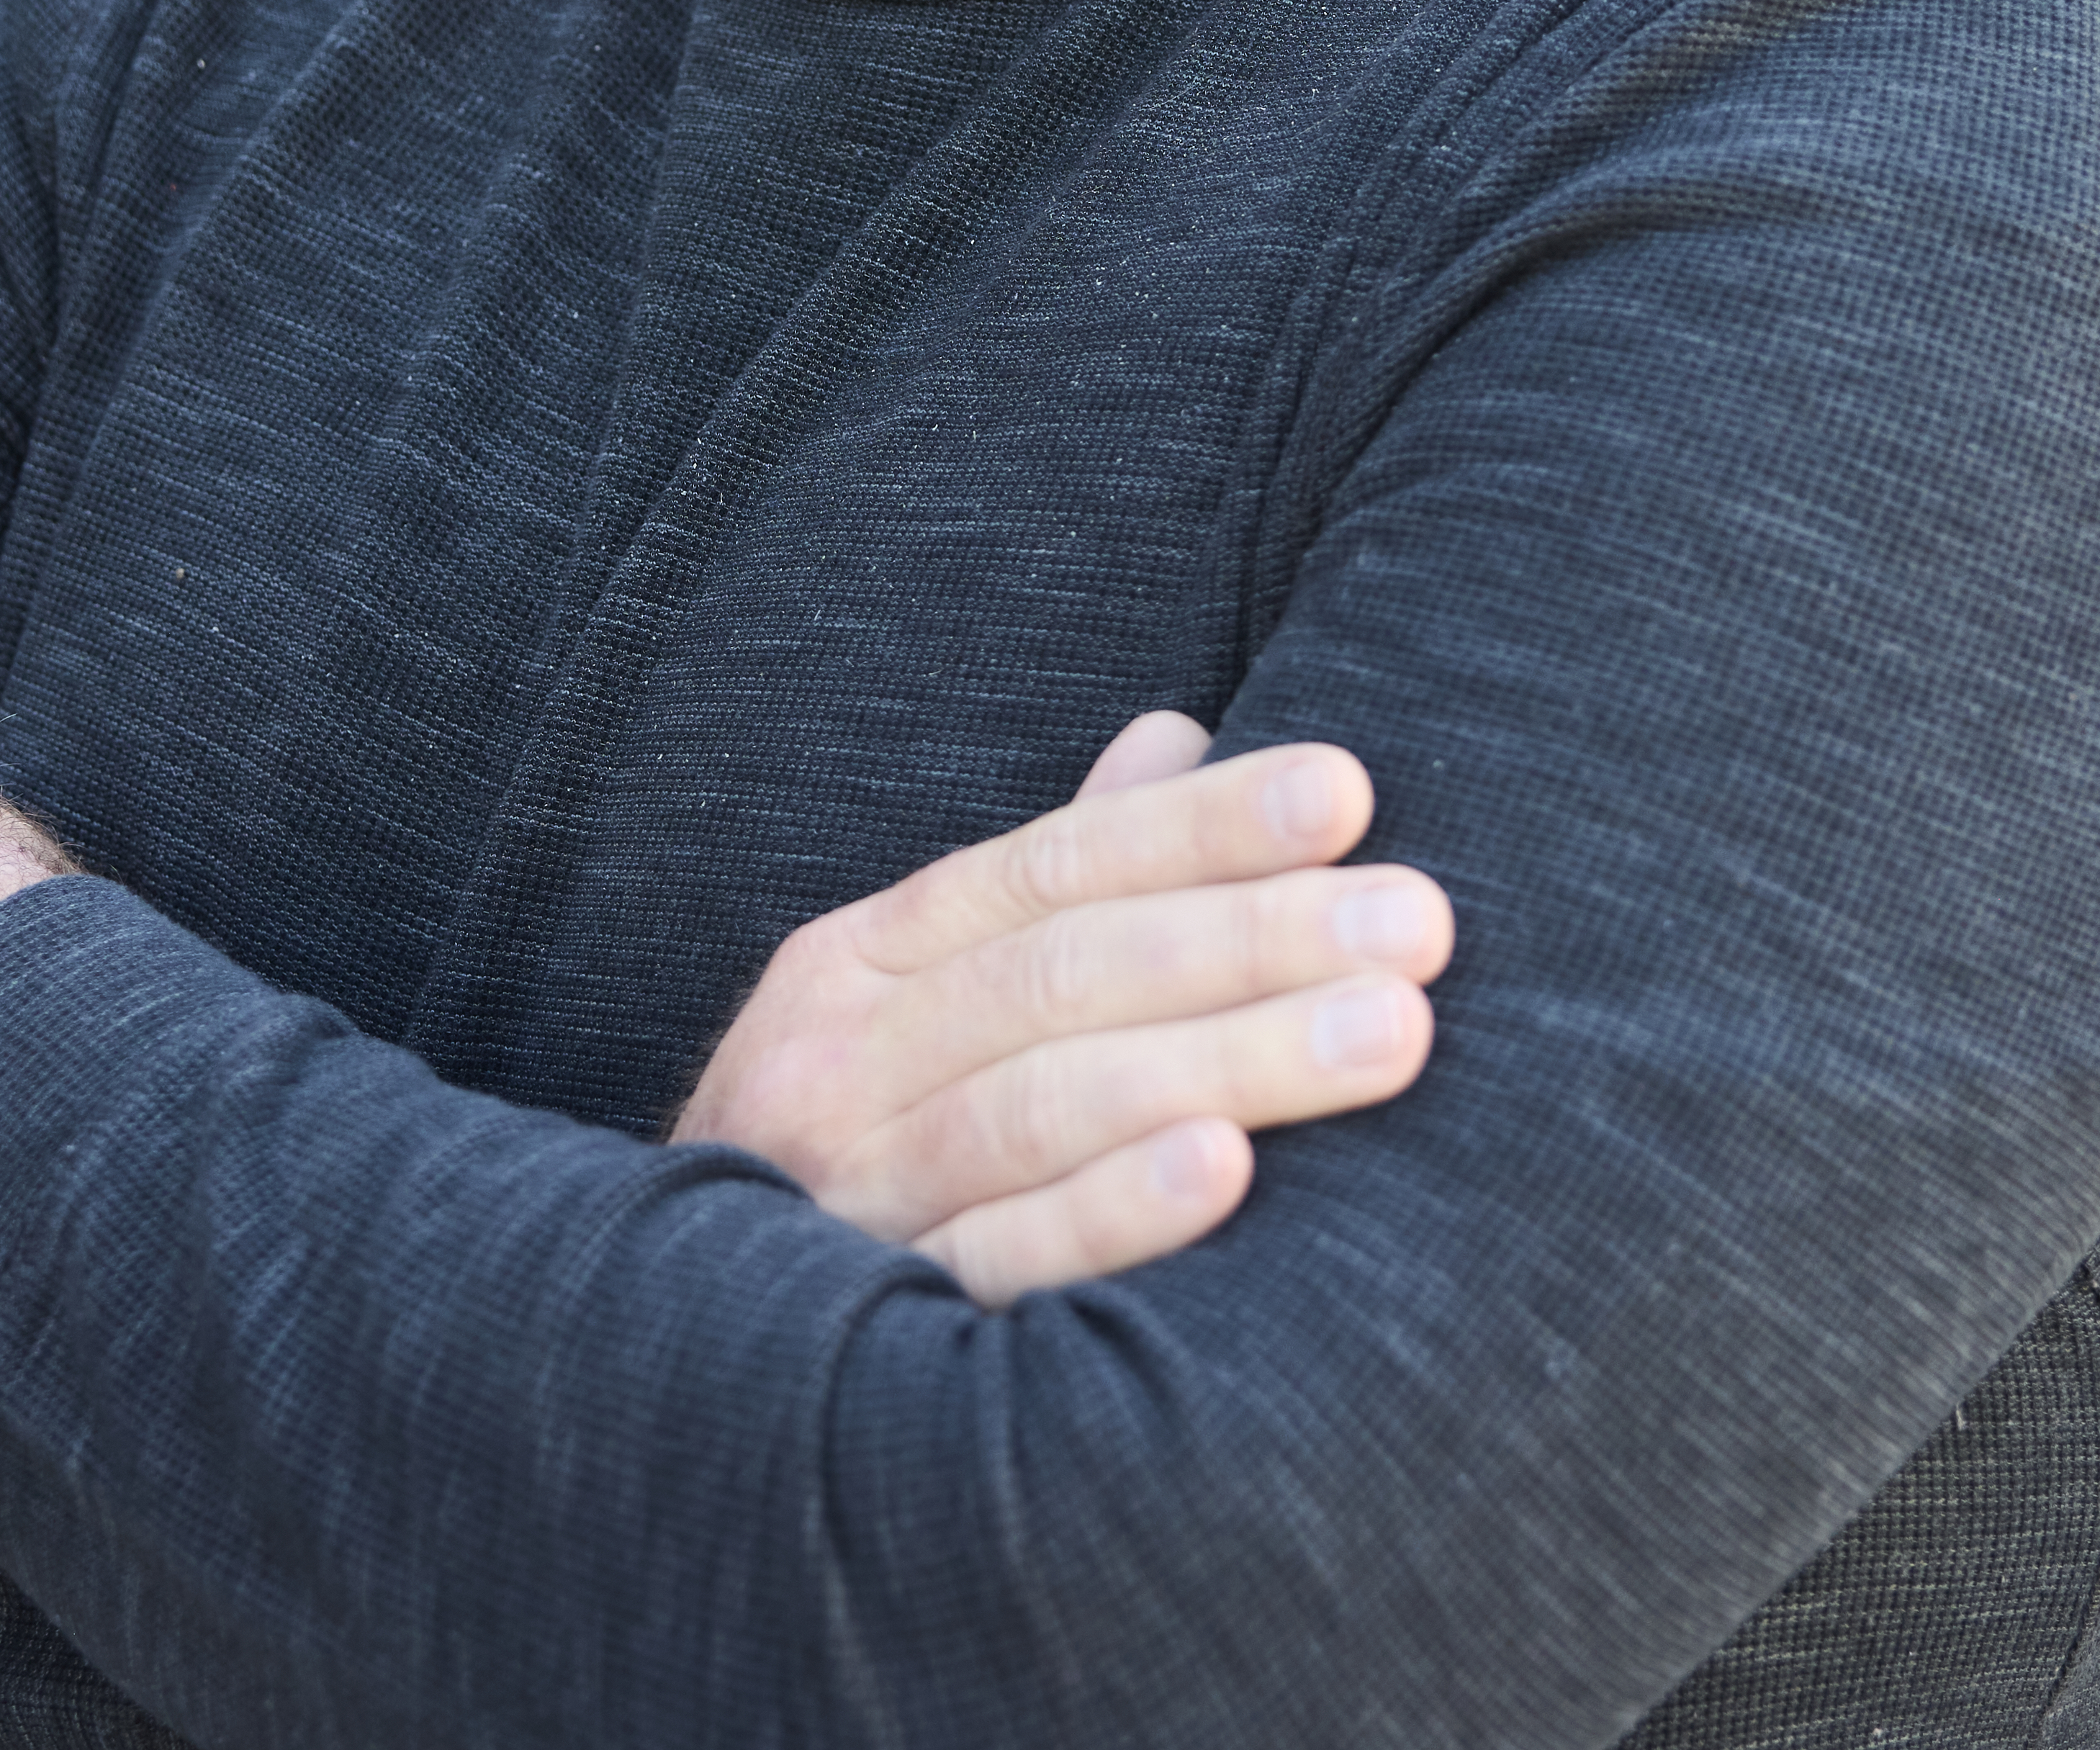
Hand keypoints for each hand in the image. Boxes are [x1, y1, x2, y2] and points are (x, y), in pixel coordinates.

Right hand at [670, 713, 1450, 1305]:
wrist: (681, 1366)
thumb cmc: (862, 1148)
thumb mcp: (916, 997)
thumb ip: (1052, 877)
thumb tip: (1174, 733)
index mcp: (856, 963)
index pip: (1046, 868)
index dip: (1196, 828)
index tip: (1347, 793)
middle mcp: (836, 1061)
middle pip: (1062, 976)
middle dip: (1252, 938)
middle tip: (1418, 923)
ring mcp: (845, 1192)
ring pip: (1044, 1103)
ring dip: (1227, 1058)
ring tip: (1388, 1030)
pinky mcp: (871, 1326)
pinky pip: (1000, 1259)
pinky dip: (1111, 1213)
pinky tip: (1228, 1173)